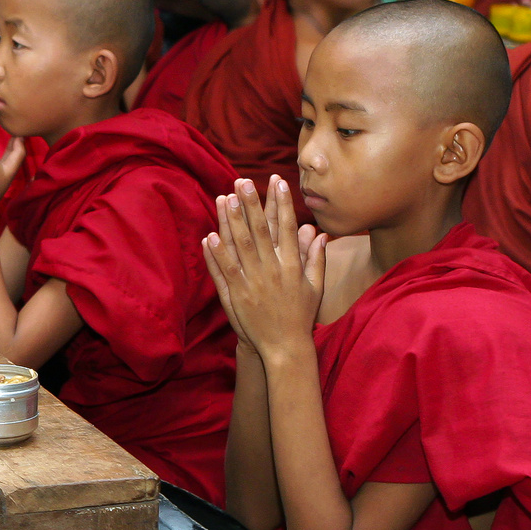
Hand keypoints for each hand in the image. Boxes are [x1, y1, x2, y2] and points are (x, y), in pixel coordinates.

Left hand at [200, 177, 326, 359]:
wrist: (285, 347)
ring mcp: (252, 282)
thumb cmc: (300, 316)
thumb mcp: (315, 287)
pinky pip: (224, 270)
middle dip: (252, 204)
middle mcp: (272, 270)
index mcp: (292, 265)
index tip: (277, 182)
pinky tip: (210, 235)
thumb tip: (320, 233)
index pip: (287, 227)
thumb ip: (316, 258)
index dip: (282, 203)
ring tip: (224, 198)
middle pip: (260, 231)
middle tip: (243, 181)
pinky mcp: (236, 295)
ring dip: (231, 222)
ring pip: (239, 246)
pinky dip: (217, 253)